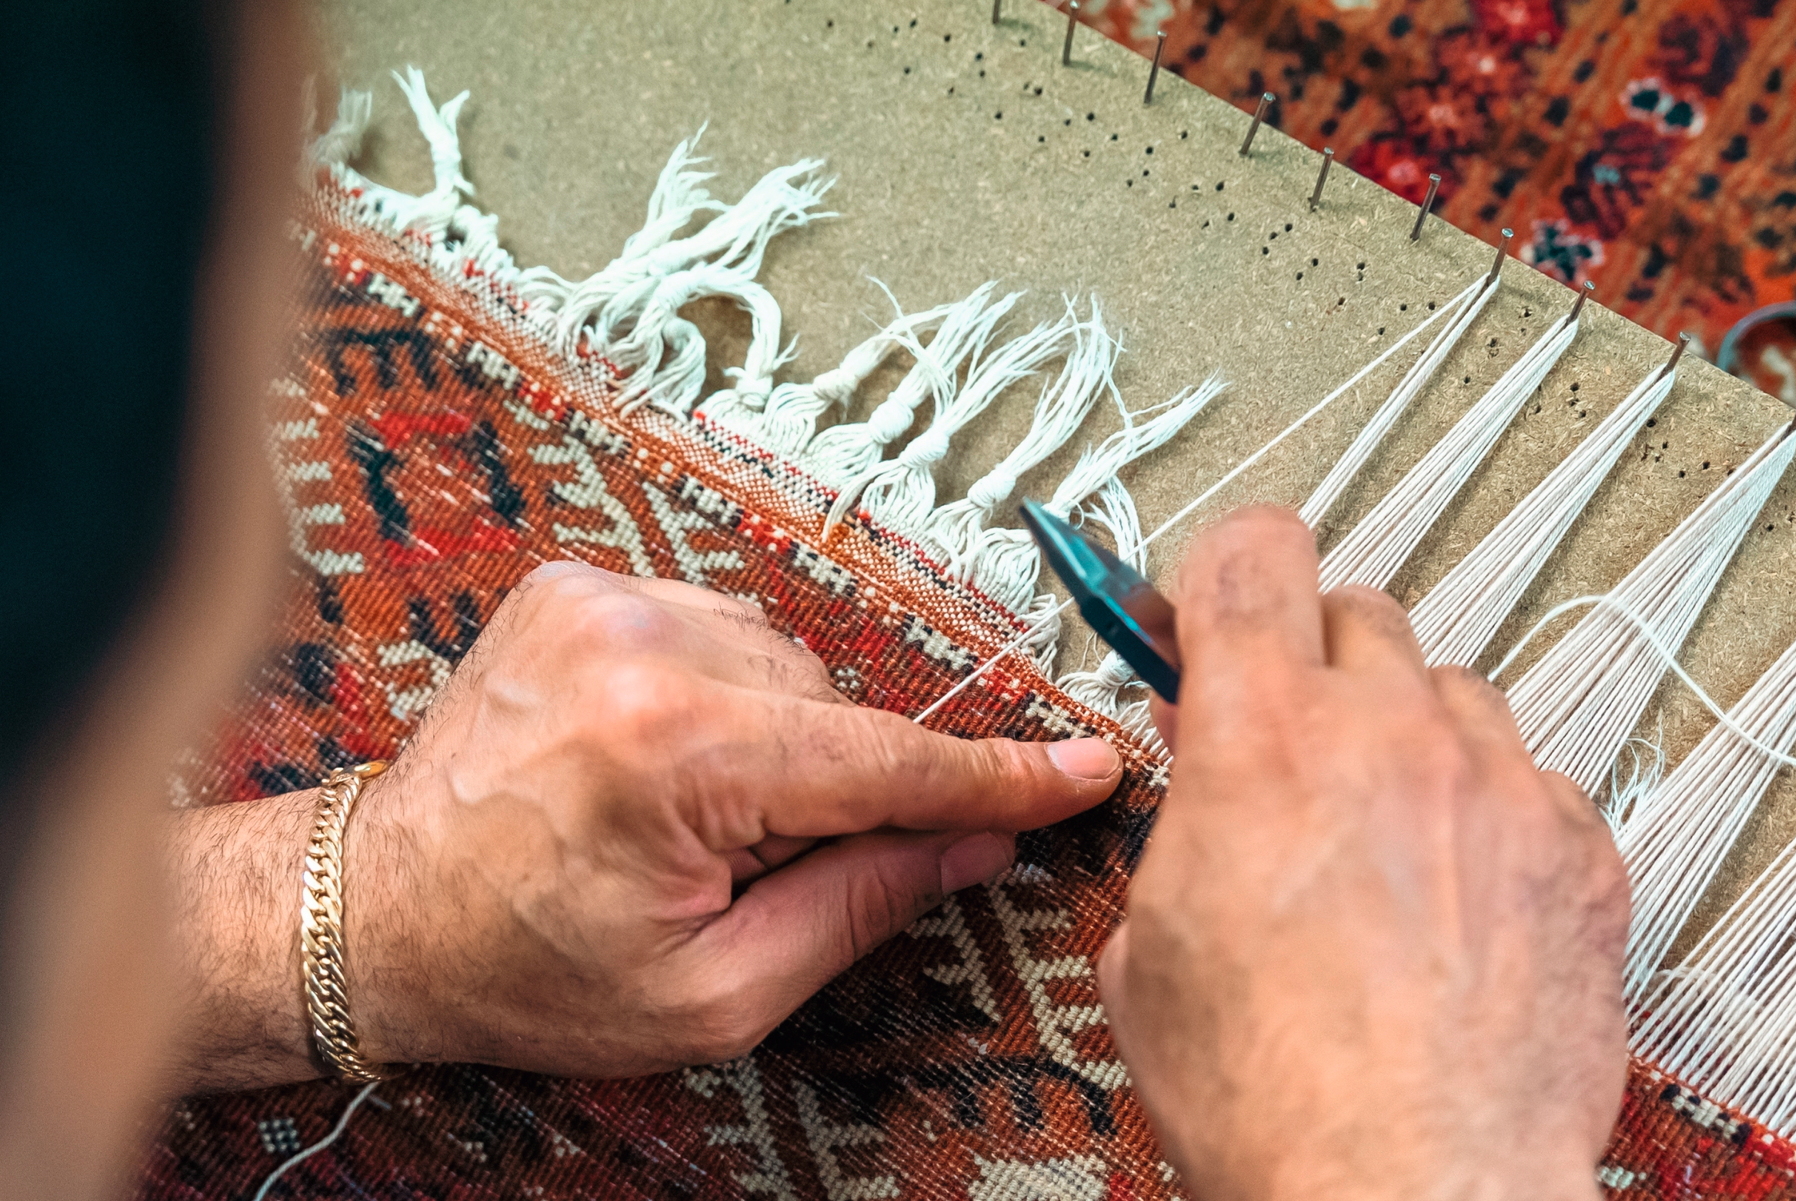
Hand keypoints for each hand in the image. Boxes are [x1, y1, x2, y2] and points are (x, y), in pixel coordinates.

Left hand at [169, 562, 1121, 1088]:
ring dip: (775, 737)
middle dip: (831, 789)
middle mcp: (646, 647)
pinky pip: (723, 631)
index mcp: (676, 755)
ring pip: (789, 664)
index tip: (1088, 765)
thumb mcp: (713, 993)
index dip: (999, 776)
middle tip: (747, 866)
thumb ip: (860, 907)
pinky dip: (723, 694)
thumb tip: (974, 844)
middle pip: (838, 710)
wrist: (373, 911)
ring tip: (683, 813)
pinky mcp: (582, 583)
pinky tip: (658, 755)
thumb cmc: (528, 969)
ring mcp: (607, 599)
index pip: (889, 761)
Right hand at [1095, 508, 1629, 1200]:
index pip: (1252, 554)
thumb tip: (1198, 799)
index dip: (1226, 569)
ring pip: (1454, 694)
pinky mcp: (1580, 853)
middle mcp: (1392, 737)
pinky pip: (1535, 785)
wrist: (1413, 1193)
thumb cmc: (1282, 1104)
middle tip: (1294, 740)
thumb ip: (1180, 831)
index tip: (1219, 602)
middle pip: (1359, 610)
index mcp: (1265, 738)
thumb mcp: (1148, 954)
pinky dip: (1496, 821)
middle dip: (1316, 664)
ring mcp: (1501, 788)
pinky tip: (1463, 903)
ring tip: (1387, 842)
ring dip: (1411, 741)